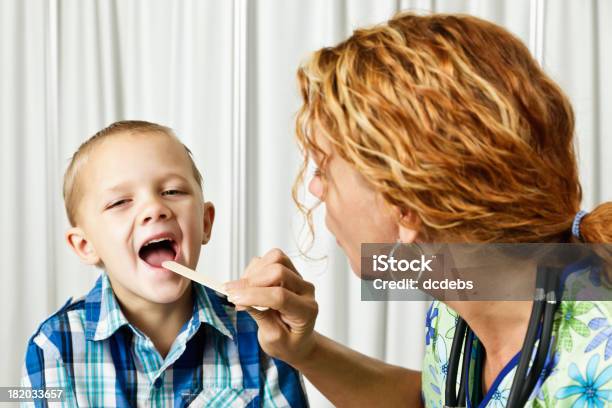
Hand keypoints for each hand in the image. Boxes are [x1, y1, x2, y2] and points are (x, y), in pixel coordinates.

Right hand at [224, 248, 318, 366]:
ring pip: (276, 258)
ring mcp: (299, 278)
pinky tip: (248, 286)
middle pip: (278, 271)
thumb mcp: (272, 339)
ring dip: (253, 272)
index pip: (280, 296)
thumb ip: (259, 316)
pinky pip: (271, 259)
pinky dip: (254, 269)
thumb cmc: (287, 344)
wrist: (298, 341)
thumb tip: (239, 297)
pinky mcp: (290, 271)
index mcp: (306, 311)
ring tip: (242, 290)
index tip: (234, 299)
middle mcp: (306, 290)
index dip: (253, 295)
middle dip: (251, 282)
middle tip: (233, 295)